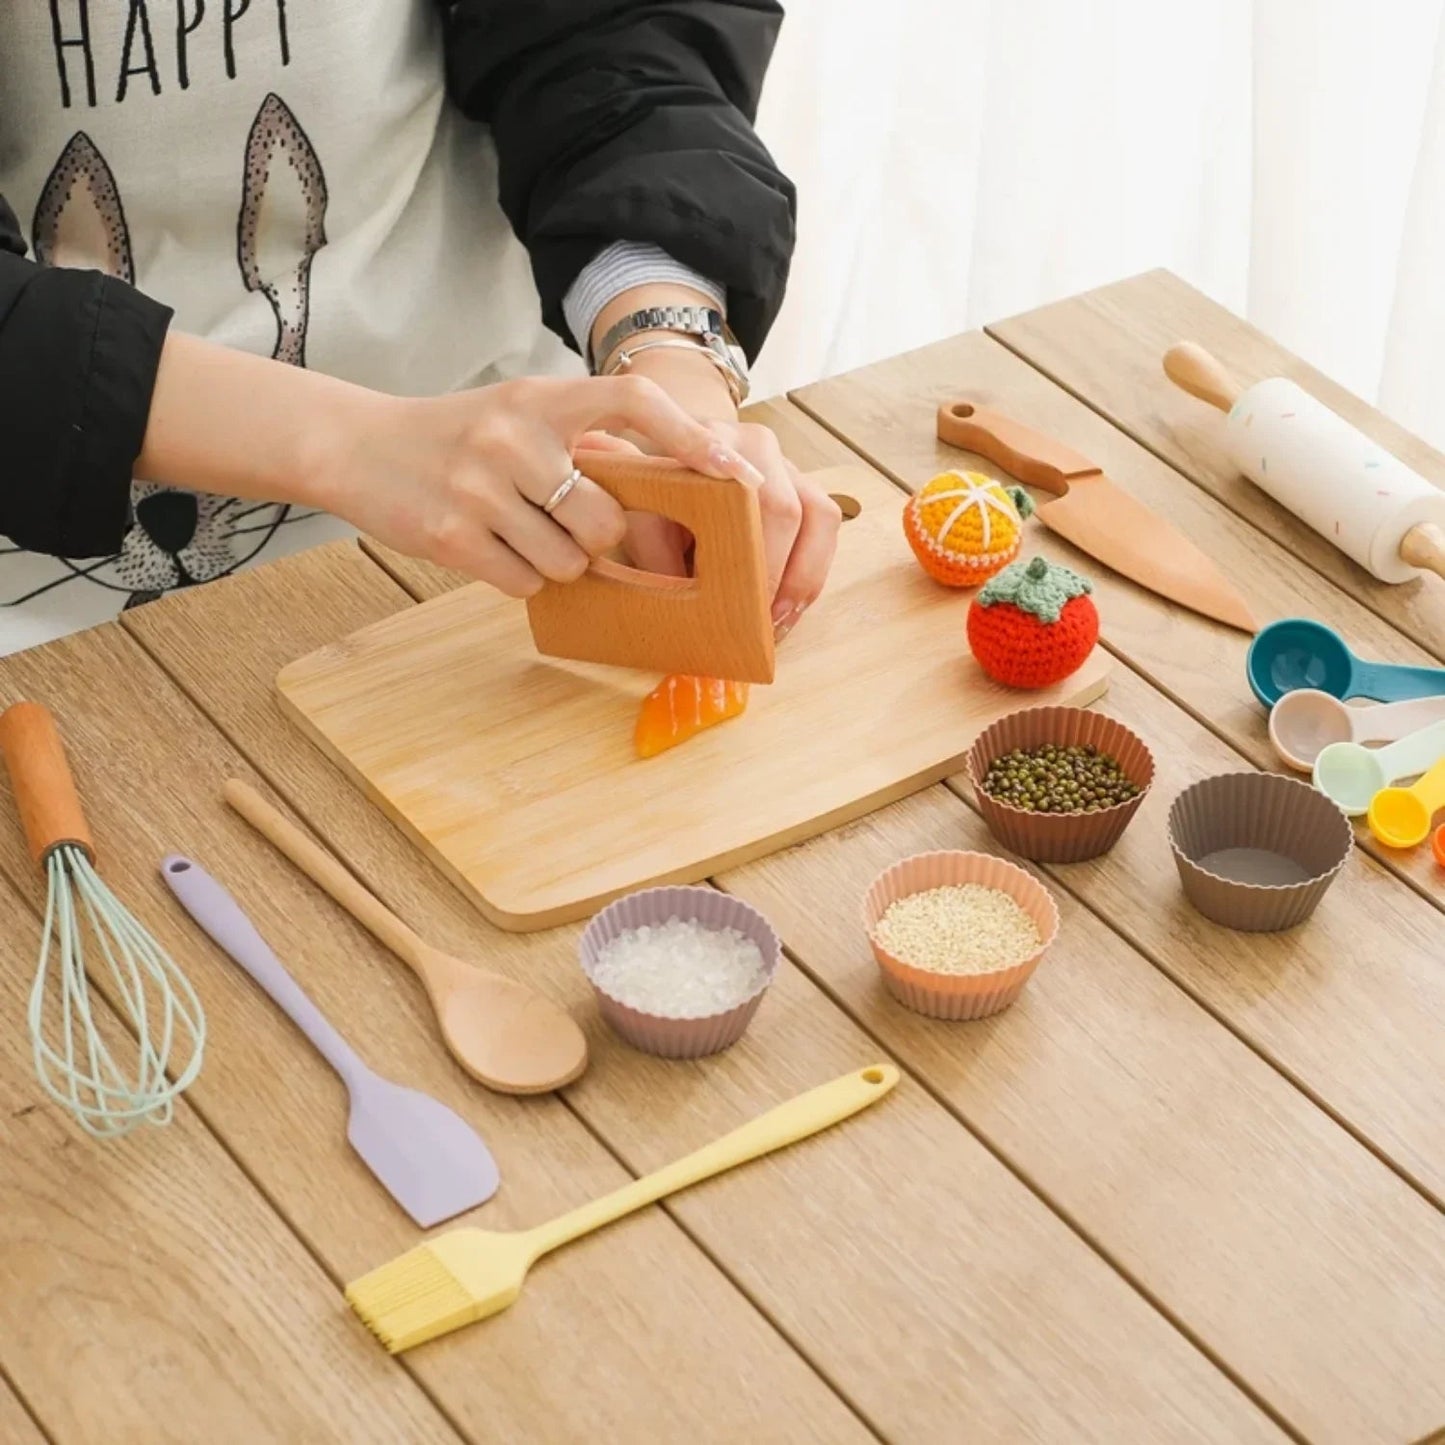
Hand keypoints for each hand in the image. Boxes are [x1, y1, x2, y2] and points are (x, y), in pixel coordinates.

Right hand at [317, 375, 763, 596]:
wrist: (358, 448)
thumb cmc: (460, 437)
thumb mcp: (522, 414)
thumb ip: (585, 439)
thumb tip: (676, 486)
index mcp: (541, 398)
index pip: (634, 401)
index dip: (691, 438)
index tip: (735, 472)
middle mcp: (512, 436)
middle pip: (605, 519)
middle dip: (598, 538)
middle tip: (567, 524)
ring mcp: (479, 487)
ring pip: (568, 561)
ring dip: (556, 562)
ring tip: (520, 532)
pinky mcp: (450, 536)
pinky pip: (523, 582)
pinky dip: (518, 577)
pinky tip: (490, 547)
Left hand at [621, 418, 841, 635]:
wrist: (666, 449)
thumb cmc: (653, 489)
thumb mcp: (640, 513)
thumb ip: (653, 546)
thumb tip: (686, 603)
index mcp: (714, 444)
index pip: (747, 502)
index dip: (753, 558)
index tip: (743, 605)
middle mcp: (758, 446)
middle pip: (792, 511)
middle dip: (783, 576)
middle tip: (763, 624)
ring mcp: (787, 464)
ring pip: (821, 517)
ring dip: (805, 576)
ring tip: (781, 621)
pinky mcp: (802, 486)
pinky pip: (826, 527)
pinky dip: (812, 570)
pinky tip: (791, 606)